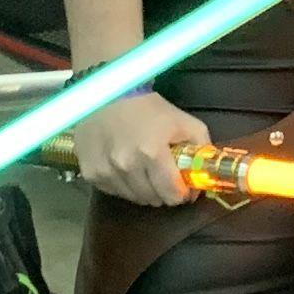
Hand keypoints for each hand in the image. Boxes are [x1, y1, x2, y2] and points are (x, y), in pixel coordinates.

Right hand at [75, 94, 207, 207]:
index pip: (172, 195)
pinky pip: (113, 192)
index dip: (182, 194)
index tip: (183, 186)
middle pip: (153, 200)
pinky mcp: (90, 172)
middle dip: (163, 191)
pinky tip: (124, 166)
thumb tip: (204, 179)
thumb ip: (201, 149)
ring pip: (133, 198)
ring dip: (143, 189)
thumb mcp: (184, 122)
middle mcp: (126, 165)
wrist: (107, 93)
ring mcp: (105, 171)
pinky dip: (122, 185)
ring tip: (143, 169)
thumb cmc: (148, 107)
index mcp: (152, 152)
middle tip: (163, 176)